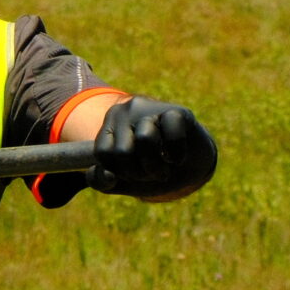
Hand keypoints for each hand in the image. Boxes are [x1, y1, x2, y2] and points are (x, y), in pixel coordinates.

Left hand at [88, 97, 217, 197]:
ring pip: (145, 139)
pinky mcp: (178, 112)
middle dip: (139, 173)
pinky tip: (179, 158)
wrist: (189, 167)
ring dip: (156, 167)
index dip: (119, 172)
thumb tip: (107, 175)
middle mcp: (128, 110)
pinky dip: (177, 156)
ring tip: (165, 169)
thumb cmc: (151, 169)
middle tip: (152, 173)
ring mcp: (153, 108)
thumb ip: (101, 181)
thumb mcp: (121, 180)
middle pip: (123, 151)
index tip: (132, 171)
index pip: (103, 153)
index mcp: (110, 124)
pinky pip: (172, 136)